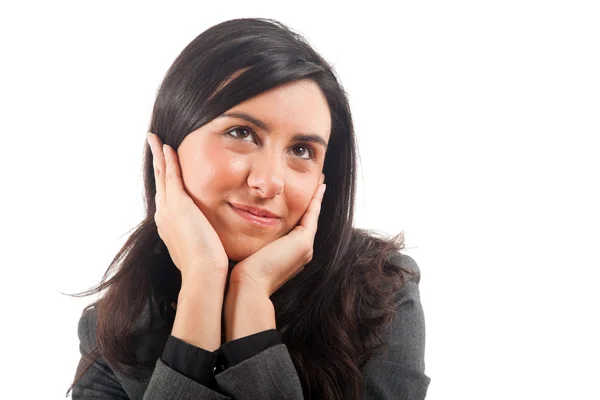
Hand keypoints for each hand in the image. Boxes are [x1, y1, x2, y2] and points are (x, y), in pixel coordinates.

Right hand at [147, 132, 228, 280]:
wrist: (203, 274)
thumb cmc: (206, 270)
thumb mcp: (201, 252)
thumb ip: (203, 242)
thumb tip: (213, 243)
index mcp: (169, 227)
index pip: (166, 198)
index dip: (164, 181)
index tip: (163, 169)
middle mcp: (164, 216)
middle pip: (159, 182)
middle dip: (157, 163)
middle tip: (153, 145)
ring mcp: (168, 209)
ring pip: (161, 175)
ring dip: (159, 156)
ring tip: (155, 139)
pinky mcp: (178, 204)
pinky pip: (171, 175)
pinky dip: (168, 160)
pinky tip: (168, 146)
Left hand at [229, 173, 325, 296]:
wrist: (248, 286)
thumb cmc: (241, 273)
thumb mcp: (249, 252)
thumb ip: (251, 240)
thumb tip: (236, 227)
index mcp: (289, 256)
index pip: (297, 228)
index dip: (300, 211)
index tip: (300, 195)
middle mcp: (301, 252)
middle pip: (308, 221)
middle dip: (312, 203)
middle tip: (317, 184)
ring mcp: (304, 248)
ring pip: (312, 217)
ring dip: (316, 199)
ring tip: (320, 182)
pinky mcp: (303, 242)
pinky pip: (312, 215)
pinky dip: (316, 201)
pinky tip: (319, 187)